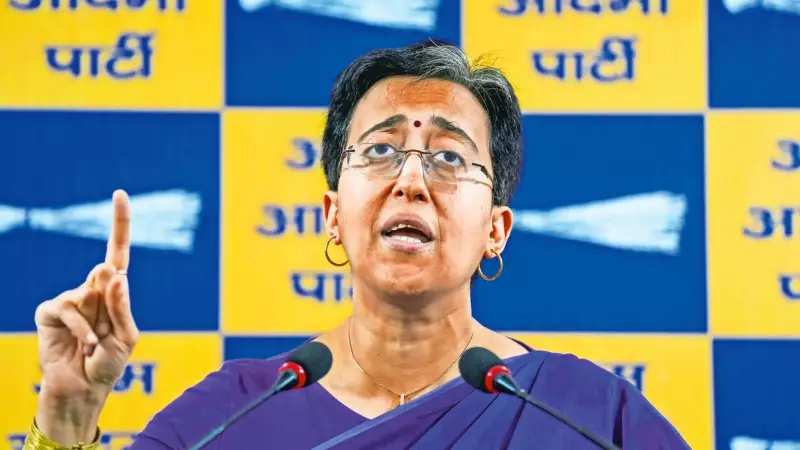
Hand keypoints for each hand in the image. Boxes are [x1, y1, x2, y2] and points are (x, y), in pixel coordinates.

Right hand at [33, 190, 138, 444]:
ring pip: (89, 293)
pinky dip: (81, 329)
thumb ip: (120, 305)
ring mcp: (70, 299)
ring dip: (97, 324)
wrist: (82, 390)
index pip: (117, 254)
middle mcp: (91, 290)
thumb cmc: (108, 364)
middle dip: (112, 301)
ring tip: (94, 345)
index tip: (120, 193)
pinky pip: (69, 308)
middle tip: (107, 333)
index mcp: (113, 293)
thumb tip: (115, 273)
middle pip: (106, 271)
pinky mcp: (49, 312)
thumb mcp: (125, 336)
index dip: (119, 223)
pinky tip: (85, 345)